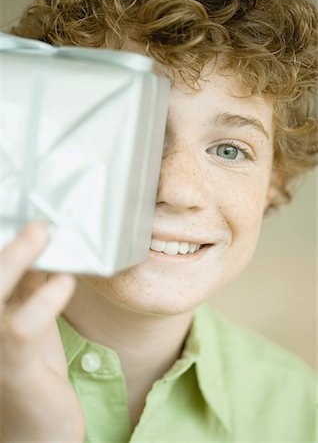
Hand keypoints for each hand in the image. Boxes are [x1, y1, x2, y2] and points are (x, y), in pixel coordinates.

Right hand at [0, 222, 84, 441]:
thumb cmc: (31, 369)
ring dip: (16, 259)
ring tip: (43, 234)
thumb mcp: (30, 320)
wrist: (37, 428)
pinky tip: (65, 283)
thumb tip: (45, 249)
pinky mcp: (13, 366)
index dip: (7, 245)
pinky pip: (20, 327)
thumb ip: (30, 289)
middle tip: (36, 220)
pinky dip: (44, 300)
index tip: (26, 217)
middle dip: (7, 246)